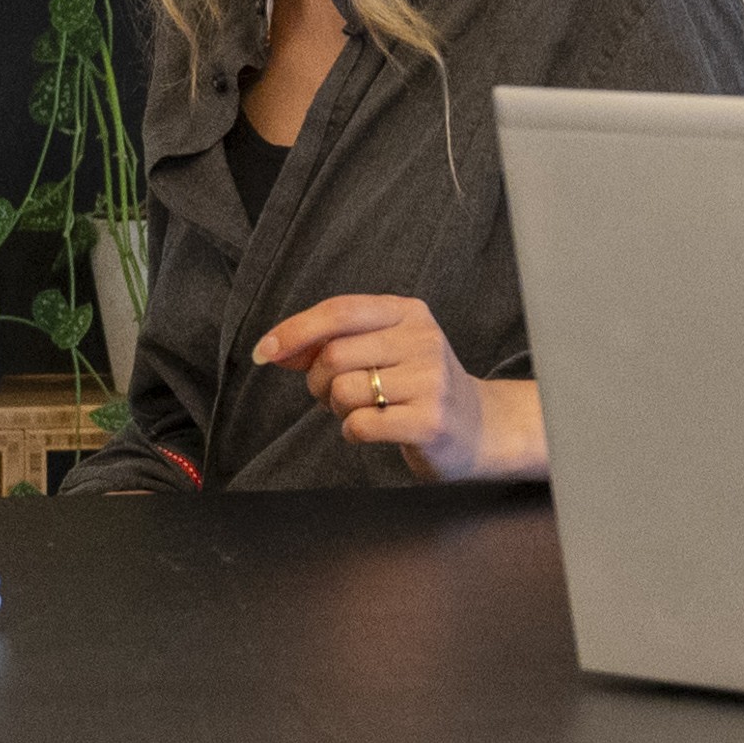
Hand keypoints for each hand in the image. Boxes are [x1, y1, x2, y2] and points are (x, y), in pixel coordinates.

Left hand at [250, 295, 547, 484]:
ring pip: (343, 391)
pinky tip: (377, 428)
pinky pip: (360, 425)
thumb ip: (329, 343)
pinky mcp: (429, 421)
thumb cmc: (416, 385)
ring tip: (365, 409)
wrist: (478, 427)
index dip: (295, 330)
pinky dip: (354, 431)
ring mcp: (431, 381)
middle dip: (319, 382)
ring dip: (338, 409)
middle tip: (337, 394)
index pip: (341, 310)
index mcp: (410, 313)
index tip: (265, 352)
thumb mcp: (382, 349)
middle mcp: (424, 340)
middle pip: (334, 355)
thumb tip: (273, 349)